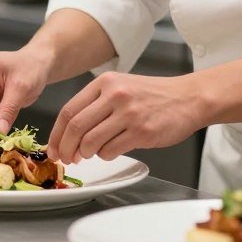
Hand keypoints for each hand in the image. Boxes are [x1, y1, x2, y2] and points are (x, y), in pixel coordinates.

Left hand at [47, 72, 204, 162]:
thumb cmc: (153, 95)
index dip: (57, 134)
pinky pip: (111, 150)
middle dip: (66, 148)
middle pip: (76, 127)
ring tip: (91, 154)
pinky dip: (105, 155)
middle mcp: (115, 95)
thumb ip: (97, 103)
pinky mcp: (141, 131)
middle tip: (67, 158)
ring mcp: (128, 113)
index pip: (69, 110)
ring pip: (91, 141)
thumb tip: (70, 132)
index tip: (54, 148)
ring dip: (86, 153)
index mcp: (105, 82)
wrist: (188, 98)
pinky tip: (111, 151)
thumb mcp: (121, 86)